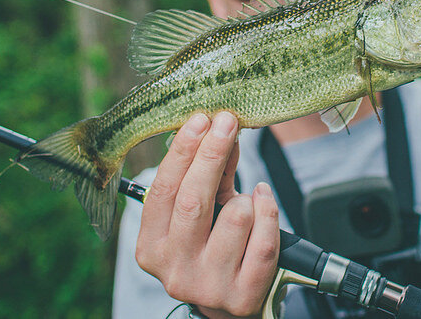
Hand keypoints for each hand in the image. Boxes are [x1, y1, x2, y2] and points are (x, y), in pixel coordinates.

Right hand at [135, 112, 279, 317]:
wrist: (231, 301)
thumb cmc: (212, 245)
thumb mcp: (202, 212)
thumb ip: (208, 175)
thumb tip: (219, 129)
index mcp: (152, 246)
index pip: (163, 190)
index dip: (183, 151)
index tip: (201, 119)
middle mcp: (175, 269)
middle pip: (193, 200)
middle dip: (212, 154)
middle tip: (227, 123)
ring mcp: (209, 285)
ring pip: (235, 218)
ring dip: (246, 197)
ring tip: (246, 199)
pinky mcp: (243, 296)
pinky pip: (265, 241)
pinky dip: (269, 212)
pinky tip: (263, 201)